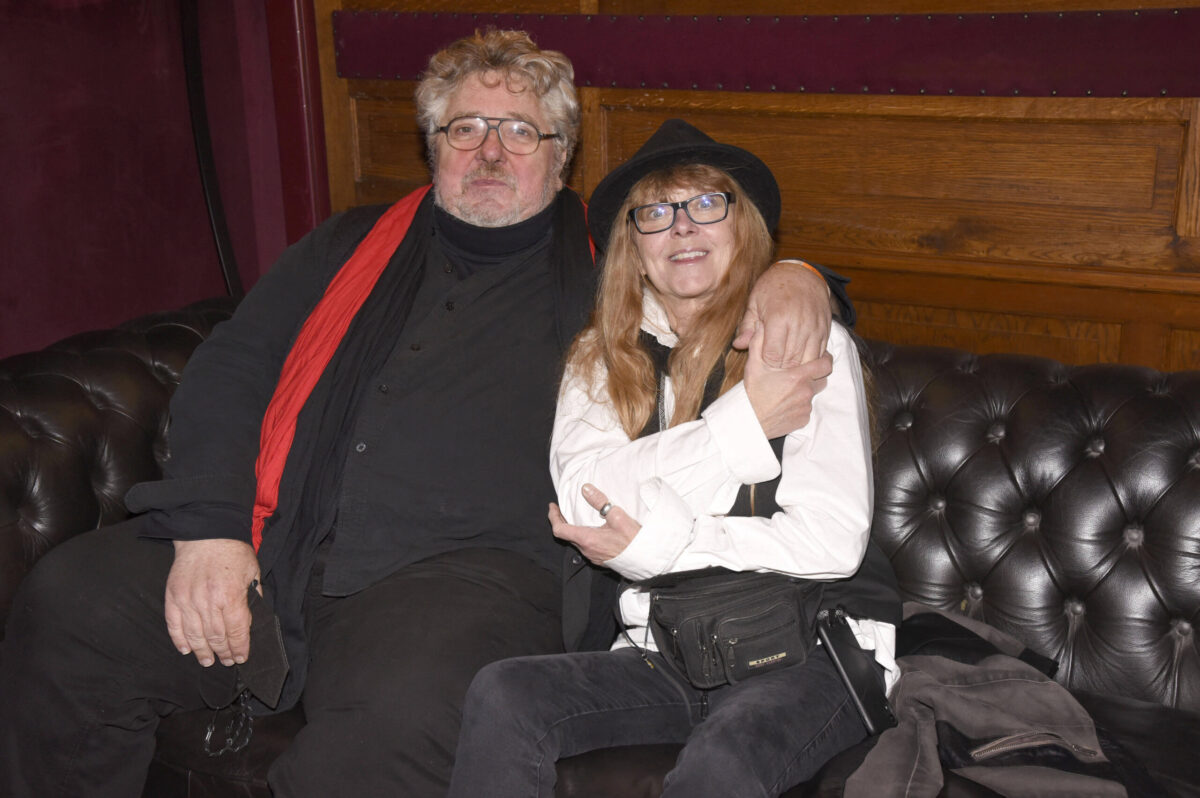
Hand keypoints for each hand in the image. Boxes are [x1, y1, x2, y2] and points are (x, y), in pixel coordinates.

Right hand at [165, 539, 260, 667]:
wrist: (206, 533)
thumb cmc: (233, 552)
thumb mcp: (253, 573)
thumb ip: (253, 597)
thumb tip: (252, 622)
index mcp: (231, 596)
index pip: (236, 631)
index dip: (239, 648)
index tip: (241, 657)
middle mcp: (208, 601)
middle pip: (216, 636)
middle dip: (223, 652)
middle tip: (227, 661)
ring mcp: (188, 600)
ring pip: (195, 635)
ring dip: (202, 652)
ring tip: (208, 661)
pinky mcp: (173, 596)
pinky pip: (174, 625)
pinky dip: (179, 640)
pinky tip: (187, 650)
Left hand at [548, 484, 641, 565]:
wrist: (646, 559)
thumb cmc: (633, 540)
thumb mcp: (617, 516)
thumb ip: (599, 502)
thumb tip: (586, 489)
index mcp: (587, 539)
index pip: (559, 529)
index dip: (553, 517)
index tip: (552, 507)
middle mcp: (587, 550)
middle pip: (566, 535)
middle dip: (561, 521)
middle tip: (561, 509)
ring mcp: (593, 557)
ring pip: (575, 542)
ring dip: (572, 529)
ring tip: (574, 518)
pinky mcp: (600, 559)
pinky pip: (585, 547)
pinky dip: (581, 536)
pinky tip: (590, 530)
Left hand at [733, 260, 832, 367]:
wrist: (801, 273)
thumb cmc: (772, 288)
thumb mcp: (754, 302)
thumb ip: (747, 326)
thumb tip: (738, 346)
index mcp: (778, 318)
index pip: (773, 355)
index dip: (766, 361)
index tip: (762, 357)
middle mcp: (799, 324)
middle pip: (790, 361)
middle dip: (780, 367)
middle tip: (773, 362)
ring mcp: (814, 327)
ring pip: (806, 360)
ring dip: (795, 365)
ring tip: (785, 361)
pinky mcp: (825, 329)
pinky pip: (820, 353)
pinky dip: (809, 359)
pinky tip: (799, 356)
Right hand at [744, 329, 832, 438]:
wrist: (749, 422)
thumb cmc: (752, 393)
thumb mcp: (753, 365)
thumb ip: (758, 343)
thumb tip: (760, 326)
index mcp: (798, 376)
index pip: (826, 364)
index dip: (825, 359)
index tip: (818, 357)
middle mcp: (806, 392)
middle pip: (822, 379)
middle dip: (815, 375)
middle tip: (800, 373)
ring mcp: (805, 407)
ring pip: (813, 394)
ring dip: (806, 390)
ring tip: (789, 389)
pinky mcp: (803, 420)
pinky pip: (806, 409)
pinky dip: (799, 405)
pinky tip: (785, 403)